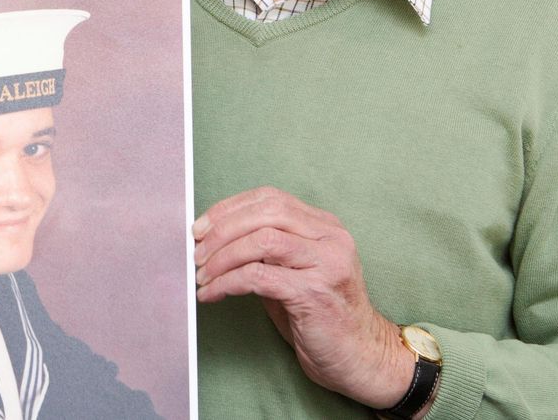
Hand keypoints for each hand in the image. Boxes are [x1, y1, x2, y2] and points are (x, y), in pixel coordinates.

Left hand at [193, 186, 416, 409]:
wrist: (362, 358)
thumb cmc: (322, 318)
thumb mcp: (294, 273)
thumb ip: (266, 251)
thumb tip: (213, 240)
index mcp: (325, 226)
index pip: (270, 198)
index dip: (229, 208)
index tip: (200, 226)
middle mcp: (330, 239)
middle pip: (266, 213)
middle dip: (222, 230)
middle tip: (196, 252)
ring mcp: (327, 264)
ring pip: (262, 240)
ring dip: (222, 257)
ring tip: (201, 276)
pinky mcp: (316, 293)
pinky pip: (260, 277)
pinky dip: (228, 283)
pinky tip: (212, 294)